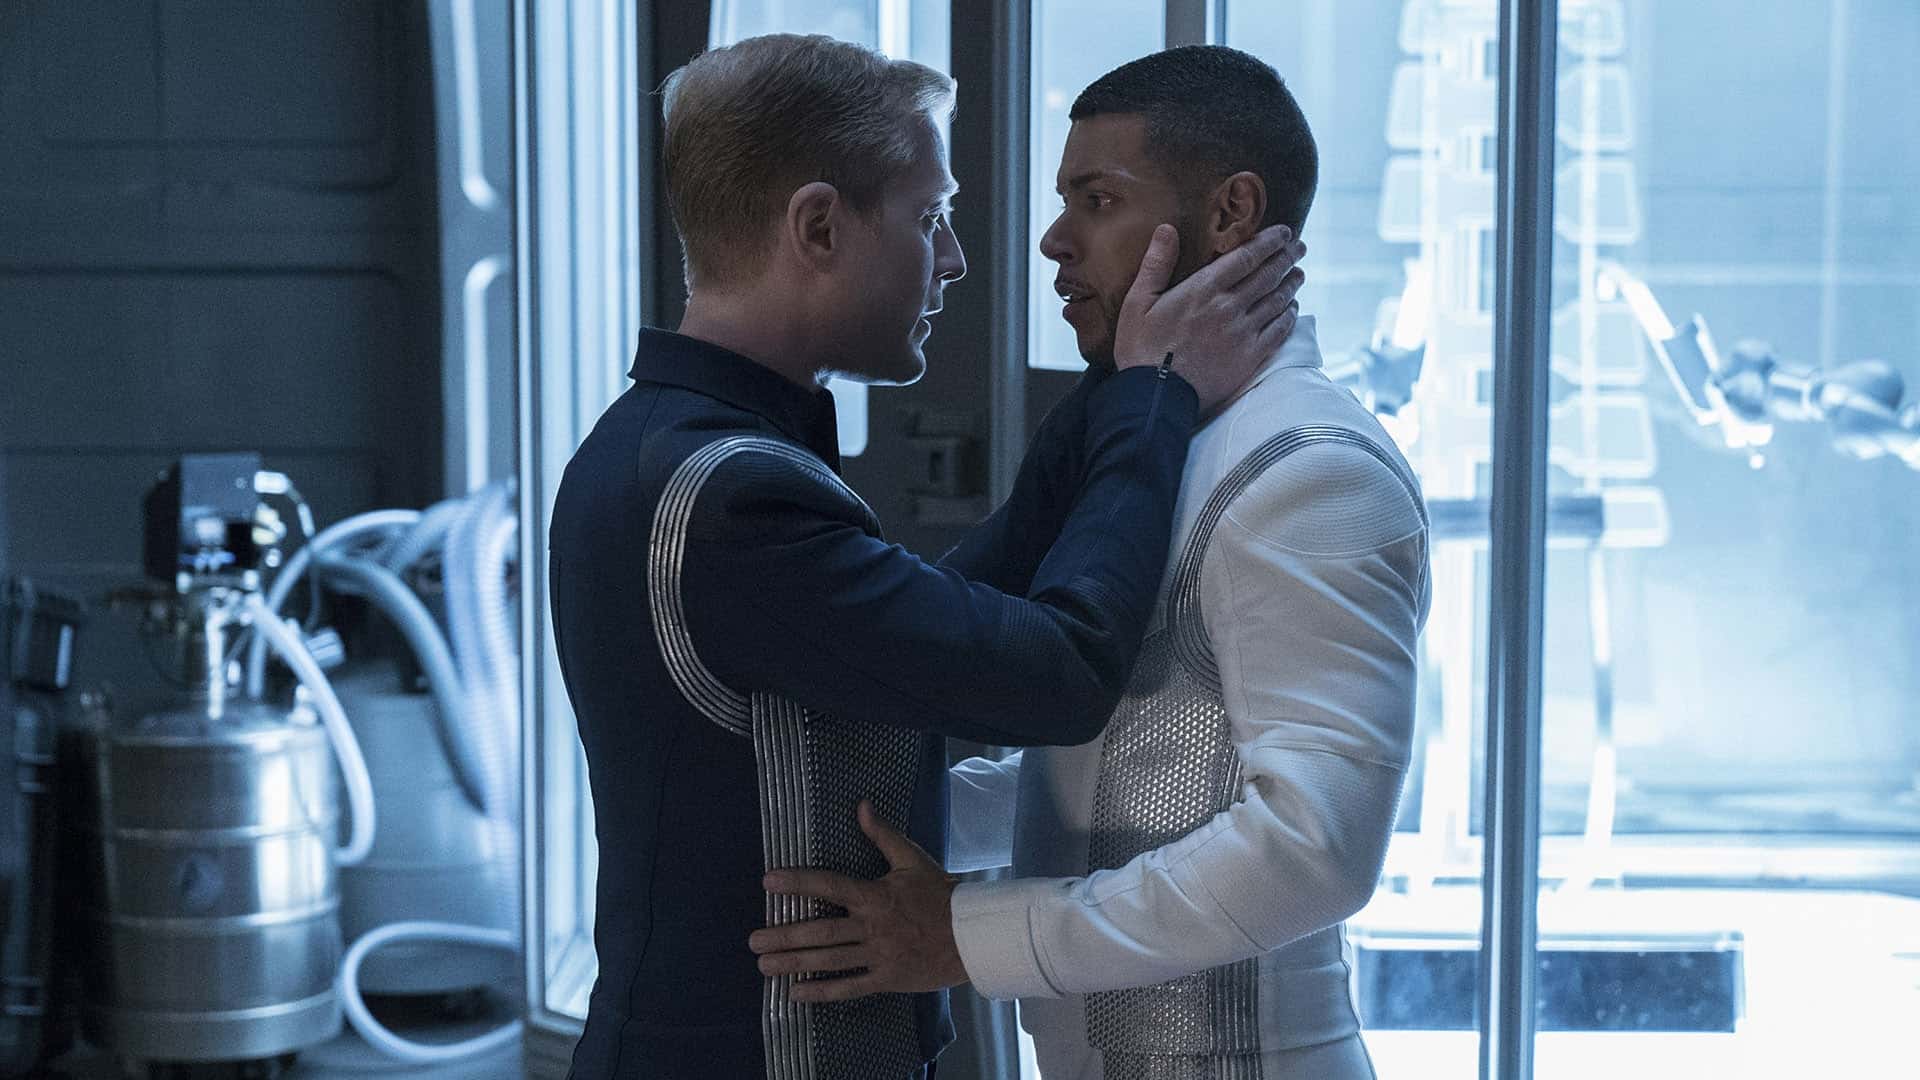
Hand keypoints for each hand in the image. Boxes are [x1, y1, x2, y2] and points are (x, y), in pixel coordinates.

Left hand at [749, 800, 966, 1002]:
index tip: (768, 882)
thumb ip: (883, 835)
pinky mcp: (886, 979)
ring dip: (793, 963)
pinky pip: (849, 987)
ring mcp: (878, 956)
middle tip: (754, 941)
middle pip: (821, 932)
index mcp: (875, 895)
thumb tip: (862, 805)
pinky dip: (822, 991)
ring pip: (829, 960)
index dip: (798, 883)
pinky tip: (796, 992)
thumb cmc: (941, 894)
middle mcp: (872, 926)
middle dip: (784, 935)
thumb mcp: (912, 859)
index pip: (829, 886)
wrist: (972, 935)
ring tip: (764, 966)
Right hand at [1113, 223, 1306, 414]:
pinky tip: (1292, 309)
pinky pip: (1279, 332)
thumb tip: (1167, 229)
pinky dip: (1289, 316)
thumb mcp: (1138, 302)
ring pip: (1277, 301)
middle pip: (1268, 275)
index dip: (1269, 241)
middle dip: (1287, 257)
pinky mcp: (1250, 358)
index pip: (1247, 257)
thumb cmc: (1141, 349)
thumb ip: (1156, 264)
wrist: (1155, 397)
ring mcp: (1243, 334)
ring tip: (1299, 274)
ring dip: (1291, 284)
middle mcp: (1229, 307)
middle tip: (1299, 247)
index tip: (1284, 232)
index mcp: (1203, 289)